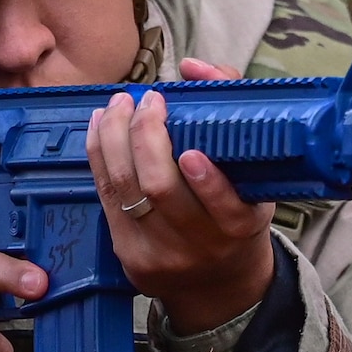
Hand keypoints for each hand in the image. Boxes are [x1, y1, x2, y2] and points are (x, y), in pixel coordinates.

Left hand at [87, 59, 276, 334]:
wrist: (217, 284)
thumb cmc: (236, 212)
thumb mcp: (253, 173)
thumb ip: (232, 108)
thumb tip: (193, 67)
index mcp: (241, 225)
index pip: (225, 207)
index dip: (207, 182)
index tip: (191, 152)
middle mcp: (200, 245)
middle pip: (161, 191)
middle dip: (145, 138)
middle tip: (146, 101)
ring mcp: (159, 254)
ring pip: (124, 190)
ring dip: (114, 138)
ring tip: (118, 105)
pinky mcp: (127, 254)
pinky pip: (104, 197)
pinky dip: (98, 155)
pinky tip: (99, 126)